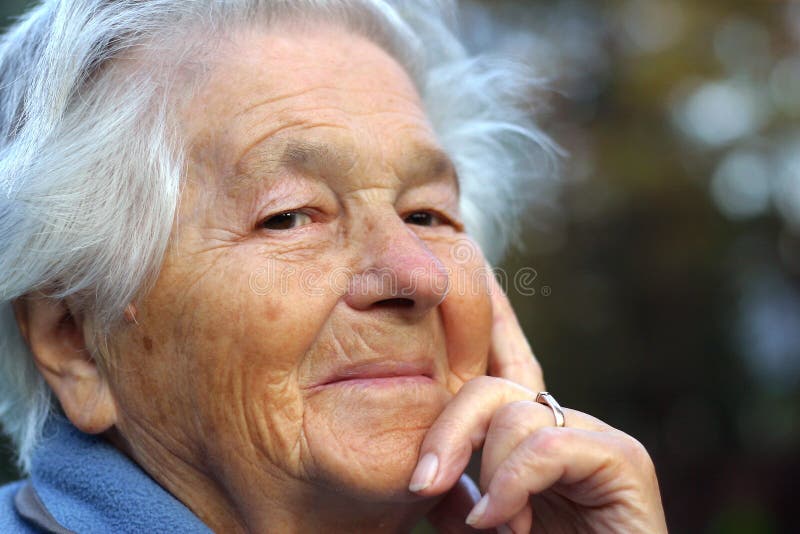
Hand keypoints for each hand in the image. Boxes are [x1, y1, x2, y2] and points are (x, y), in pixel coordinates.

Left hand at [421, 270, 666, 532]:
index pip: (483, 393)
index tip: (417, 474)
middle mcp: (564, 433)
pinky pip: (550, 445)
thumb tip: (426, 477)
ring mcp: (595, 441)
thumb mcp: (487, 533)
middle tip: (422, 485)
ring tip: (493, 526)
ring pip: (517, 413)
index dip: (448, 415)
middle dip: (449, 431)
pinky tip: (505, 523)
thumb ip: (459, 504)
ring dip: (491, 475)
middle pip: (492, 389)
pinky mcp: (624, 461)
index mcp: (530, 446)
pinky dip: (515, 482)